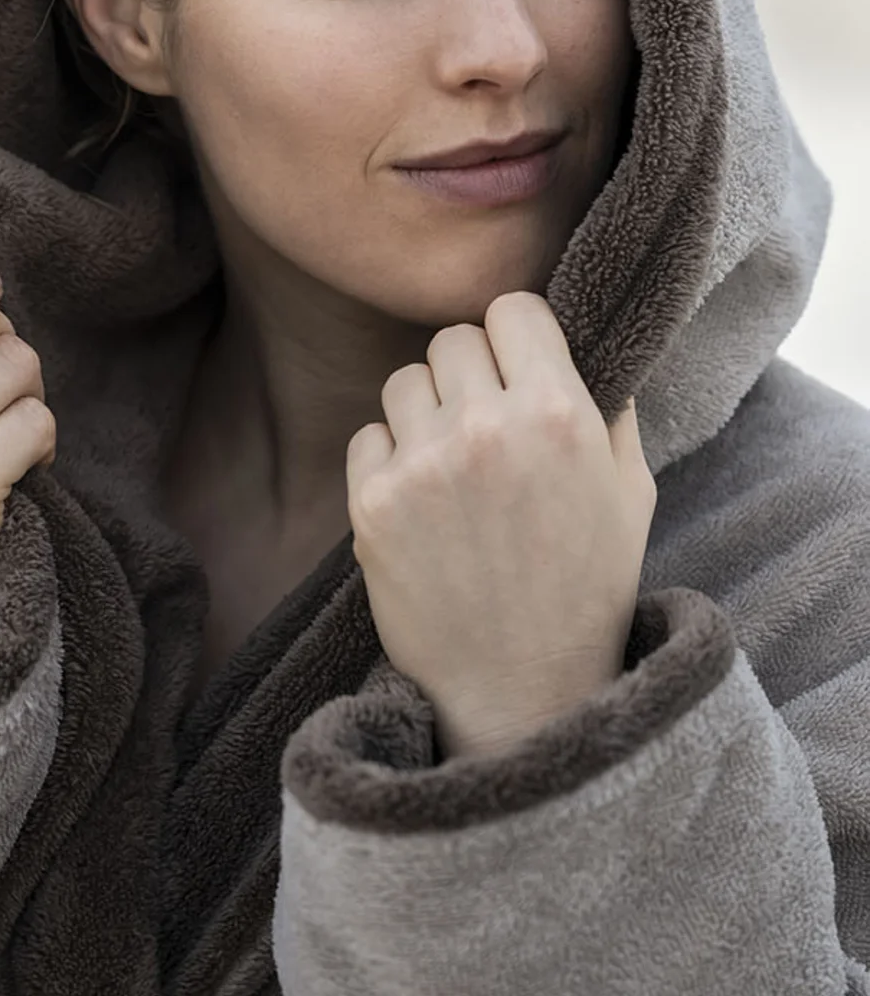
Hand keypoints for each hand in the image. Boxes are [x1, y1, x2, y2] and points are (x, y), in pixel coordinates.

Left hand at [345, 291, 656, 760]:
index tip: (516, 365)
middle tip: (486, 425)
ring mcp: (422, 465)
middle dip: (469, 374)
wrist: (521, 687)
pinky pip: (367, 435)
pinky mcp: (371, 502)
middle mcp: (485, 429)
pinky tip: (422, 503)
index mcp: (558, 414)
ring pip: (404, 382)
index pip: (512, 309)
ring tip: (454, 467)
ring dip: (425, 412)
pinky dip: (389, 459)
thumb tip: (583, 341)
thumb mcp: (630, 492)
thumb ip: (608, 408)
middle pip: (452, 340)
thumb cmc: (585, 588)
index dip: (515, 336)